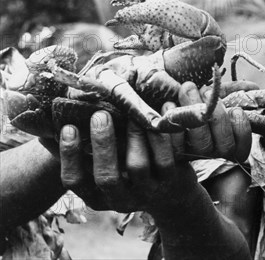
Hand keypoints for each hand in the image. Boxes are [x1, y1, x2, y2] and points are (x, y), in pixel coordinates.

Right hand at [59, 111, 200, 216]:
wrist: (171, 193)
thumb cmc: (127, 168)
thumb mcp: (103, 165)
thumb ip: (80, 148)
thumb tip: (46, 128)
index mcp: (97, 195)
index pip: (75, 181)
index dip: (69, 155)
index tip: (69, 127)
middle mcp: (121, 198)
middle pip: (107, 177)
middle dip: (102, 144)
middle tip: (100, 114)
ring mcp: (147, 191)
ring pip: (138, 165)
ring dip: (133, 135)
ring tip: (132, 112)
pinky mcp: (173, 180)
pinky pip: (167, 157)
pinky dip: (162, 133)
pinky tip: (161, 111)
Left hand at [162, 81, 253, 162]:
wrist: (171, 105)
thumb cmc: (200, 101)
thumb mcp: (218, 95)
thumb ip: (235, 91)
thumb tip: (253, 87)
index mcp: (229, 141)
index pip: (243, 147)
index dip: (242, 129)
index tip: (236, 109)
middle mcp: (214, 152)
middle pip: (224, 146)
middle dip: (218, 116)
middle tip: (207, 91)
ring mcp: (194, 153)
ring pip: (201, 142)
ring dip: (196, 112)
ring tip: (188, 88)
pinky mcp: (173, 150)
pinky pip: (175, 142)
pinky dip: (172, 120)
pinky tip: (169, 103)